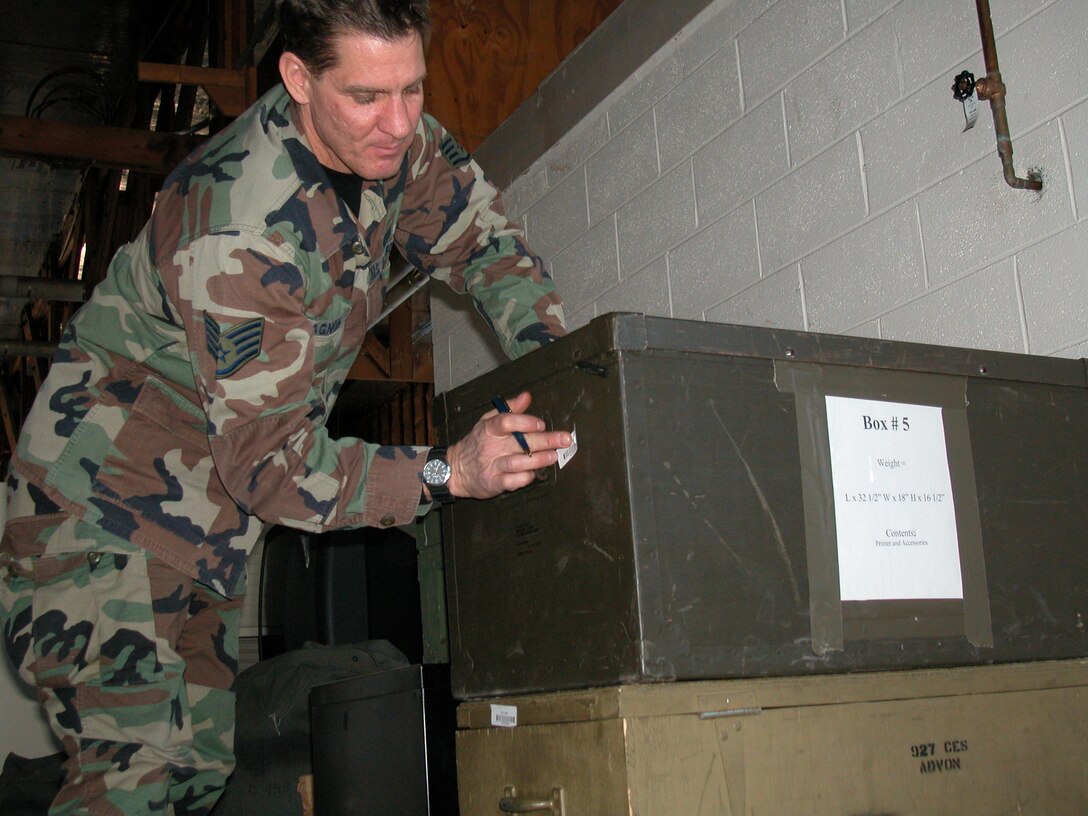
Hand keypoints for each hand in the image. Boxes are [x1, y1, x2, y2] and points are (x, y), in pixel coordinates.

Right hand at [444, 391, 571, 499]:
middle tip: (564, 439)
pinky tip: (534, 473)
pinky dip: (525, 477)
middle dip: (545, 440)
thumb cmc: (477, 442)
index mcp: (489, 429)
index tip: (541, 423)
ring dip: (538, 460)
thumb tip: (527, 396)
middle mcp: (491, 447)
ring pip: (518, 462)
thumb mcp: (488, 421)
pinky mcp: (494, 483)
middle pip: (519, 443)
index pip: (505, 422)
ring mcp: (492, 466)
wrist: (455, 469)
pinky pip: (512, 481)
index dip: (524, 422)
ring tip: (554, 456)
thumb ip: (510, 409)